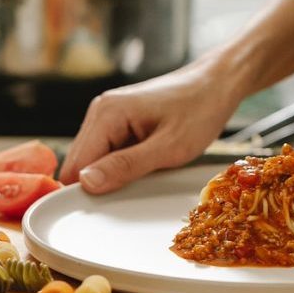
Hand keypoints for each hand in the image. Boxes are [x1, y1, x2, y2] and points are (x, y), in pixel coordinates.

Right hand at [59, 54, 240, 193]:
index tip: (110, 208)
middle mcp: (100, 111)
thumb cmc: (200, 110)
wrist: (217, 83)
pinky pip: (108, 152)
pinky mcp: (118, 122)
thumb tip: (86, 183)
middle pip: (80, 164)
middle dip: (100, 183)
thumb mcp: (169, 147)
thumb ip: (126, 166)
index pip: (76, 165)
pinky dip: (121, 165)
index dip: (87, 191)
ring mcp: (107, 115)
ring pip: (93, 160)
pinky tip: (145, 163)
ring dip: (113, 174)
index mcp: (106, 113)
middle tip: (134, 191)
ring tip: (146, 173)